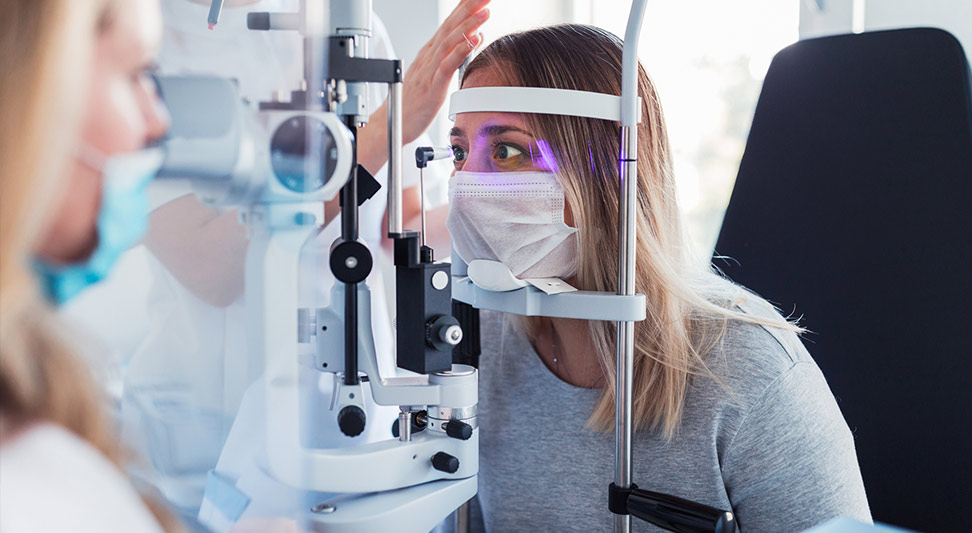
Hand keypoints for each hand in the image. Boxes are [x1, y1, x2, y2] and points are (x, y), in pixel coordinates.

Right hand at [357, 0, 489, 174]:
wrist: (389, 126)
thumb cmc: (411, 104)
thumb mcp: (432, 77)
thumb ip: (449, 58)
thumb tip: (469, 41)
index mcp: (429, 54)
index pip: (448, 25)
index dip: (464, 8)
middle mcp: (428, 58)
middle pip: (449, 27)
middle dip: (468, 9)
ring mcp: (428, 72)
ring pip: (449, 43)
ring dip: (467, 26)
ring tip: (484, 12)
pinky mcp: (431, 88)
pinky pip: (446, 67)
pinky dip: (459, 52)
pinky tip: (472, 41)